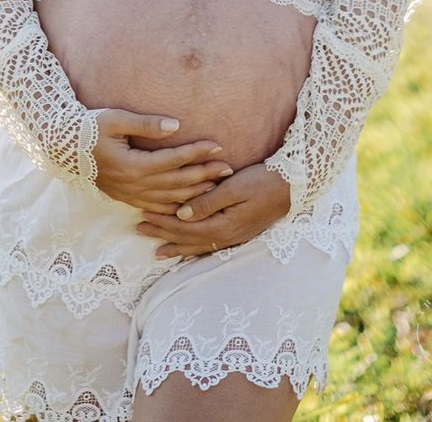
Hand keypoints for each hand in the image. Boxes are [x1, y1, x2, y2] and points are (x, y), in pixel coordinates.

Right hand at [91, 110, 232, 210]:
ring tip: (217, 186)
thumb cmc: (89, 129)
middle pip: (177, 182)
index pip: (174, 159)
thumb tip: (176, 125)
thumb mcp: (115, 120)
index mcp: (134, 165)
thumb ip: (147, 125)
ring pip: (171, 199)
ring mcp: (132, 195)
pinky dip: (177, 208)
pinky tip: (191, 206)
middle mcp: (136, 185)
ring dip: (196, 193)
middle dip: (205, 175)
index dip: (197, 152)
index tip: (217, 145)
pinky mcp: (128, 198)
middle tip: (228, 168)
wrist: (64, 148)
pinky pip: (158, 208)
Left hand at [136, 161, 290, 257]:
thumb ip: (208, 201)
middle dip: (163, 234)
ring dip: (176, 245)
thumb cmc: (263, 181)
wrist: (292, 186)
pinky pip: (211, 245)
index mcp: (224, 225)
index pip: (185, 226)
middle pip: (188, 238)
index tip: (141, 216)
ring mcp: (234, 236)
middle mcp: (228, 236)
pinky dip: (195, 248)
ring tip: (157, 251)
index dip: (162, 222)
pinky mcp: (239, 232)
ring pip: (199, 245)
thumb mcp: (234, 187)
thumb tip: (181, 213)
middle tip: (139, 230)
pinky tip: (187, 251)